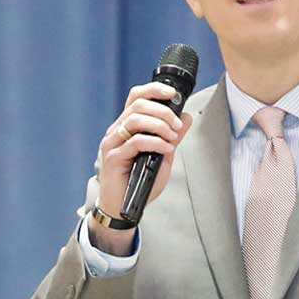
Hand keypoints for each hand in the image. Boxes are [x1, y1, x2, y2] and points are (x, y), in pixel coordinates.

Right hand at [91, 82, 194, 249]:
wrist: (123, 208)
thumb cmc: (139, 183)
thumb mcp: (162, 156)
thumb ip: (172, 136)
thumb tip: (186, 117)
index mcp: (126, 127)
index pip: (136, 97)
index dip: (154, 90)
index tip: (173, 93)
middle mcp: (116, 132)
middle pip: (138, 105)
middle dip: (163, 111)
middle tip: (177, 126)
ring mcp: (112, 144)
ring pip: (135, 119)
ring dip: (159, 125)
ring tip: (171, 138)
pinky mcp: (112, 158)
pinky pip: (136, 142)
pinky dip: (155, 143)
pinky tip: (165, 150)